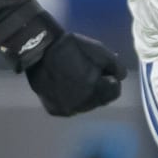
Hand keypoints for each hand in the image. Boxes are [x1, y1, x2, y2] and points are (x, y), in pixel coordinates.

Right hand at [0, 0, 125, 116]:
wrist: (38, 48)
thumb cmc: (71, 47)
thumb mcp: (100, 50)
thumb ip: (116, 66)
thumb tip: (120, 78)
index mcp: (92, 90)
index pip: (114, 92)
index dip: (111, 80)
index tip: (104, 71)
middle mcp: (79, 104)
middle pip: (100, 100)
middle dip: (99, 88)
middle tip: (88, 72)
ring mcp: (65, 109)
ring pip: (86, 105)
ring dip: (86, 94)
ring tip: (76, 77)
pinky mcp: (54, 109)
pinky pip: (71, 107)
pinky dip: (72, 98)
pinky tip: (67, 85)